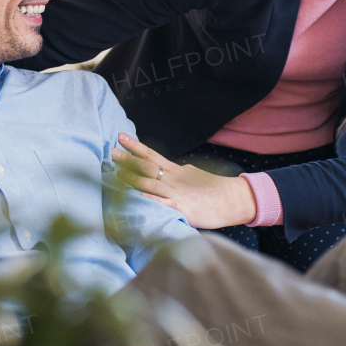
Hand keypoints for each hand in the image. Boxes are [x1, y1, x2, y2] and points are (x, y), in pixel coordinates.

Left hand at [110, 134, 256, 229]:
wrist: (235, 199)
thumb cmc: (215, 190)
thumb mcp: (194, 176)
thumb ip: (180, 173)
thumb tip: (170, 169)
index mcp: (176, 171)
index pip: (152, 155)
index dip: (135, 147)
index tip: (120, 137)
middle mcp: (174, 179)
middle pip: (147, 166)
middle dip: (128, 159)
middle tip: (111, 151)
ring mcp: (178, 193)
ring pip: (152, 183)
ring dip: (134, 178)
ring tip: (117, 173)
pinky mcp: (184, 208)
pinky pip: (165, 204)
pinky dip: (152, 200)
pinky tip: (139, 196)